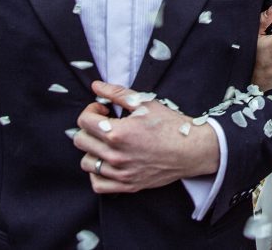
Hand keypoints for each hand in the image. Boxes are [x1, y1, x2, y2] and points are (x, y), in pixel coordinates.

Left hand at [72, 81, 219, 193]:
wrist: (190, 149)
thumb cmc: (169, 125)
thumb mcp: (144, 103)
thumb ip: (116, 93)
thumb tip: (96, 86)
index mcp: (117, 133)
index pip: (84, 121)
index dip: (91, 111)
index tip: (103, 110)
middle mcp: (116, 155)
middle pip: (81, 141)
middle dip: (89, 128)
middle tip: (104, 124)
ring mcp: (121, 173)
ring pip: (86, 163)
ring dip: (92, 150)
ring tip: (106, 143)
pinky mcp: (127, 185)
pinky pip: (97, 184)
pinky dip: (97, 173)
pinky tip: (107, 162)